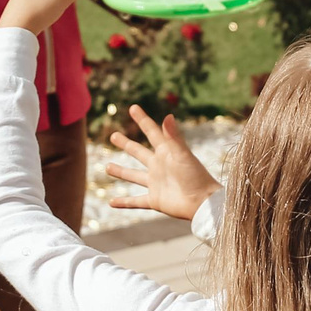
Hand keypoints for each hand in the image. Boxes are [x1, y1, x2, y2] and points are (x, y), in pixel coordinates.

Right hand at [107, 105, 220, 222]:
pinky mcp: (155, 200)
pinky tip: (111, 203)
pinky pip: (135, 201)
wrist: (203, 203)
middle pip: (138, 152)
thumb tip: (167, 116)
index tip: (133, 107)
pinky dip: (124, 203)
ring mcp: (156, 183)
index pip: (152, 132)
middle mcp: (159, 166)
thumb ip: (174, 137)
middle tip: (113, 135)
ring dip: (121, 172)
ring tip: (107, 166)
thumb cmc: (196, 177)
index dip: (142, 120)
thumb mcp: (183, 155)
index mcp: (166, 152)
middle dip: (126, 144)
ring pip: (134, 176)